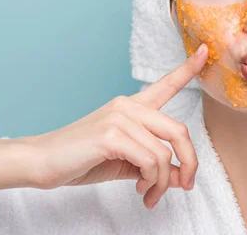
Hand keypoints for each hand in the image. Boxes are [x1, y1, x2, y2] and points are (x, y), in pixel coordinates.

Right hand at [26, 44, 207, 208]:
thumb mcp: (126, 162)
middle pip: (179, 131)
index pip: (166, 84)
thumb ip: (154, 164)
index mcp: (132, 107)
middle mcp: (128, 106)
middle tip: (185, 185)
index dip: (188, 68)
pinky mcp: (111, 135)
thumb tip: (182, 176)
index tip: (205, 51)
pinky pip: (150, 161)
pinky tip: (140, 190)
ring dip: (163, 182)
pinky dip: (152, 182)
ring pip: (164, 153)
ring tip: (151, 195)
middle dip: (190, 163)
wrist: (41, 162)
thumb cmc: (82, 159)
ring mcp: (119, 118)